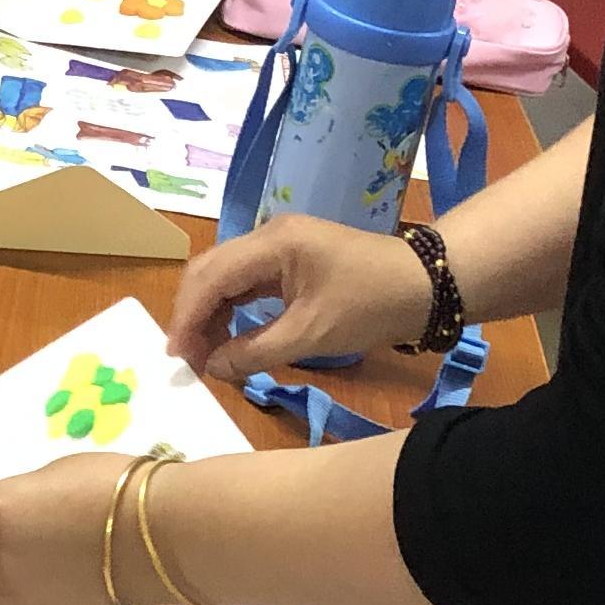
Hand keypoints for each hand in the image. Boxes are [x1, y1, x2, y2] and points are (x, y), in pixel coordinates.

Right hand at [166, 216, 435, 374]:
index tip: (176, 356)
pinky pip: (249, 283)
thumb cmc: (372, 305)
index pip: (210, 276)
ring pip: (227, 278)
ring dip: (212, 314)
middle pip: (211, 271)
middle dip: (193, 315)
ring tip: (205, 355)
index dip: (187, 317)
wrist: (428, 286)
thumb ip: (255, 351)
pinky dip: (234, 310)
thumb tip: (211, 367)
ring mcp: (281, 246)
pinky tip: (229, 338)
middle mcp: (269, 236)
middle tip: (186, 359)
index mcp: (272, 243)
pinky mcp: (292, 261)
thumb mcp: (312, 334)